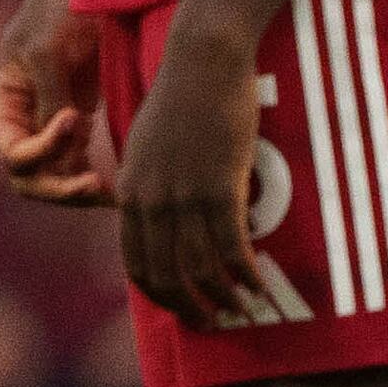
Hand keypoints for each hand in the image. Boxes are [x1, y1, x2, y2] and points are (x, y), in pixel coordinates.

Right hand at [0, 0, 112, 208]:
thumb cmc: (60, 12)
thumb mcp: (48, 54)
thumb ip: (50, 101)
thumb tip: (63, 148)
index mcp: (0, 102)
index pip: (12, 151)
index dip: (42, 148)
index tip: (75, 118)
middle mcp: (18, 121)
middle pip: (28, 177)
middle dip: (59, 188)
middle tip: (97, 186)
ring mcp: (46, 125)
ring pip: (53, 178)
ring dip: (80, 191)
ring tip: (115, 194)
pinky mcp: (75, 124)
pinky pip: (77, 165)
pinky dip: (94, 178)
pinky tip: (121, 185)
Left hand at [113, 32, 274, 329]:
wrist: (200, 64)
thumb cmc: (180, 102)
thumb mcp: (148, 149)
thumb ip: (150, 186)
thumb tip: (164, 220)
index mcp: (128, 194)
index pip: (136, 263)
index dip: (160, 294)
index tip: (182, 308)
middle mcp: (149, 201)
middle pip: (165, 274)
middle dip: (189, 306)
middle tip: (214, 322)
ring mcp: (183, 196)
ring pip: (199, 267)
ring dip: (222, 296)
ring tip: (243, 309)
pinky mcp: (218, 186)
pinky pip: (230, 246)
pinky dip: (244, 274)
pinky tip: (260, 286)